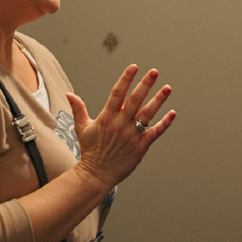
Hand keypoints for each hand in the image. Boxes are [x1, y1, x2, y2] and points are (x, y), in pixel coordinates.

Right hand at [70, 64, 175, 188]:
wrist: (96, 174)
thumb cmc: (90, 151)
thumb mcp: (82, 128)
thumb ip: (79, 109)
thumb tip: (69, 94)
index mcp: (107, 117)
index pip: (118, 93)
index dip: (126, 79)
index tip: (134, 67)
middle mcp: (120, 124)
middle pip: (135, 100)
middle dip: (145, 85)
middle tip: (154, 72)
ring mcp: (132, 135)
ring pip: (148, 114)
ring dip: (158, 101)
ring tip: (167, 88)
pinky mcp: (140, 147)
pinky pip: (155, 132)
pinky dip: (164, 123)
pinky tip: (172, 113)